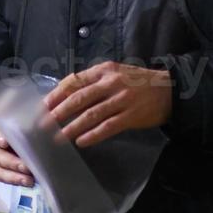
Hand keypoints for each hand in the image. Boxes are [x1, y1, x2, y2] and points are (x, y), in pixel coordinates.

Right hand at [0, 112, 33, 186]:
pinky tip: (24, 181)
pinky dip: (10, 179)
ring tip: (28, 179)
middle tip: (26, 166)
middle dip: (9, 161)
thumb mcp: (10, 108)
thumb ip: (21, 112)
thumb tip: (42, 112)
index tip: (6, 143)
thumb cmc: (5, 114)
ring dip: (12, 174)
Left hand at [45, 61, 173, 147]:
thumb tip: (67, 94)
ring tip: (58, 137)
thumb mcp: (115, 73)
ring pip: (91, 114)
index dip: (56, 94)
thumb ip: (94, 81)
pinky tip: (81, 142)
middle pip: (78, 98)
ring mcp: (122, 99)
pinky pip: (108, 127)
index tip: (43, 106)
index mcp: (104, 70)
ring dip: (72, 127)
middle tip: (44, 124)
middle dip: (58, 112)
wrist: (169, 89)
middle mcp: (111, 83)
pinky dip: (92, 135)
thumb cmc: (137, 82)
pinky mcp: (131, 115)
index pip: (74, 81)